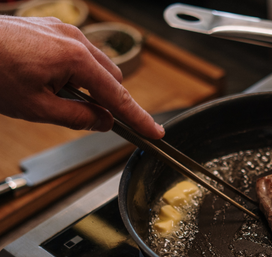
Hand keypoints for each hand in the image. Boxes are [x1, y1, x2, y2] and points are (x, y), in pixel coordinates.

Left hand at [0, 16, 163, 137]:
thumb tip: (104, 122)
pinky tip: (57, 82)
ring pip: (98, 67)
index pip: (118, 97)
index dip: (138, 118)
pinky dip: (80, 74)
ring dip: (93, 87)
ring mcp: (64, 31)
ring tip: (63, 98)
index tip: (154, 132)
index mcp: (75, 59)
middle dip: (110, 102)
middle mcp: (75, 40)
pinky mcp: (54, 29)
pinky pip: (81, 55)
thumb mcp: (39, 108)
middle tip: (96, 120)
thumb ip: (79, 117)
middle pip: (113, 80)